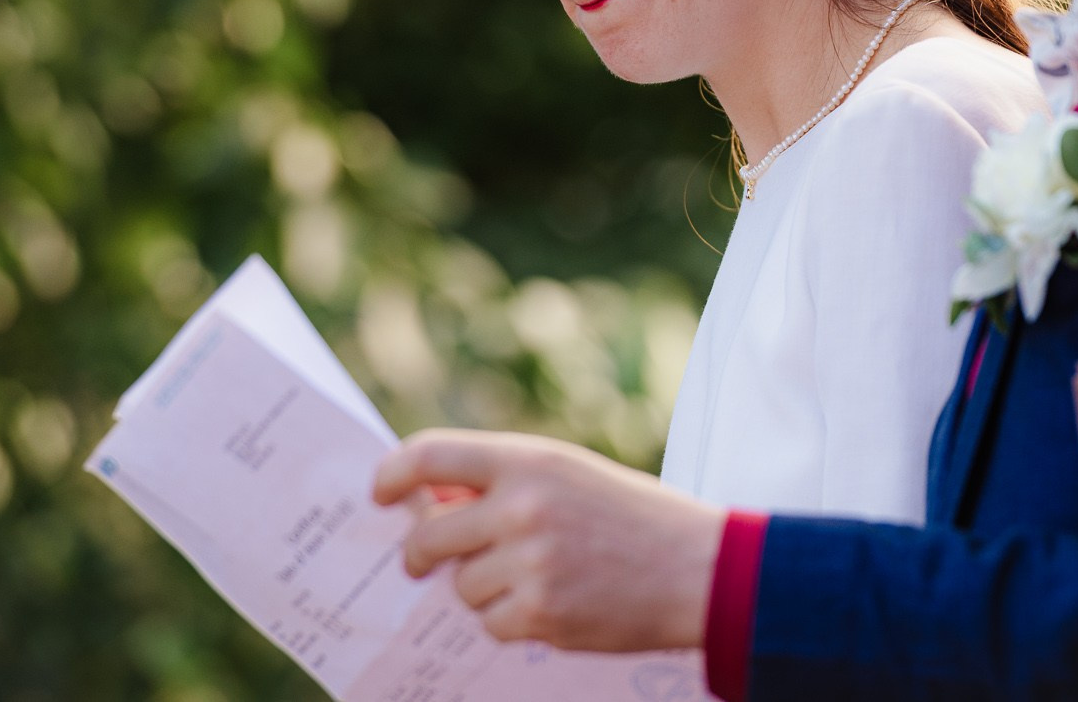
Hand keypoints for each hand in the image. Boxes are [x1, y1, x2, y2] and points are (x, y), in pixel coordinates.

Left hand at [372, 429, 724, 653]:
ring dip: (481, 589)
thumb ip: (505, 480)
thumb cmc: (631, 517)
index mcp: (529, 461)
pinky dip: (509, 621)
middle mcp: (523, 506)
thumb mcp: (570, 474)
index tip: (378, 493)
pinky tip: (551, 605)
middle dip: (421, 553)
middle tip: (422, 562)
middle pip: (429, 534)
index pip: (431, 454)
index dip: (392, 474)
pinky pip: (490, 623)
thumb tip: (431, 501)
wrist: (698, 568)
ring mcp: (530, 562)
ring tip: (532, 579)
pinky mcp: (540, 613)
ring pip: (460, 586)